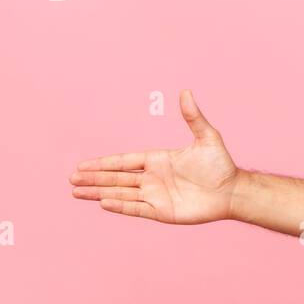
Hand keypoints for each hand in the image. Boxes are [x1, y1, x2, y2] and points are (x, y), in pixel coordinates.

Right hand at [69, 89, 242, 223]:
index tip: (83, 164)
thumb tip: (186, 92)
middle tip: (71, 178)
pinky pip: (136, 209)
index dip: (103, 163)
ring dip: (99, 192)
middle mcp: (152, 178)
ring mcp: (156, 196)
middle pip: (116, 178)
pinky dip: (120, 206)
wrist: (233, 191)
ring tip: (76, 192)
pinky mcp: (162, 212)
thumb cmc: (221, 164)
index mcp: (157, 160)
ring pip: (120, 194)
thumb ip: (193, 117)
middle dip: (94, 177)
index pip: (124, 161)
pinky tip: (102, 202)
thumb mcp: (206, 137)